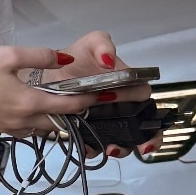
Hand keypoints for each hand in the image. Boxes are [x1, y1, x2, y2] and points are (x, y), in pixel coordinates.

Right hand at [0, 45, 95, 136]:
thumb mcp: (9, 55)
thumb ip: (41, 56)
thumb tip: (65, 58)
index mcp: (29, 102)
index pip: (69, 106)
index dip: (89, 100)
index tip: (103, 94)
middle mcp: (23, 120)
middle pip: (60, 122)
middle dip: (76, 112)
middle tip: (87, 99)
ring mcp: (11, 127)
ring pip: (44, 128)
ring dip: (57, 118)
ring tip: (65, 103)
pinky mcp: (0, 128)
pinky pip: (28, 129)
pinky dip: (39, 121)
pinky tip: (37, 108)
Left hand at [61, 29, 154, 157]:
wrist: (49, 75)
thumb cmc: (77, 58)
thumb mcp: (90, 44)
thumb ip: (102, 44)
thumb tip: (108, 60)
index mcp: (128, 85)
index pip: (144, 98)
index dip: (146, 107)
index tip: (135, 111)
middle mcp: (121, 105)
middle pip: (143, 126)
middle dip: (146, 139)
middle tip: (141, 147)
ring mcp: (107, 120)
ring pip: (124, 140)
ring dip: (123, 148)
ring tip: (111, 149)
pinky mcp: (90, 131)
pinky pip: (97, 146)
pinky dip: (95, 150)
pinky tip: (88, 149)